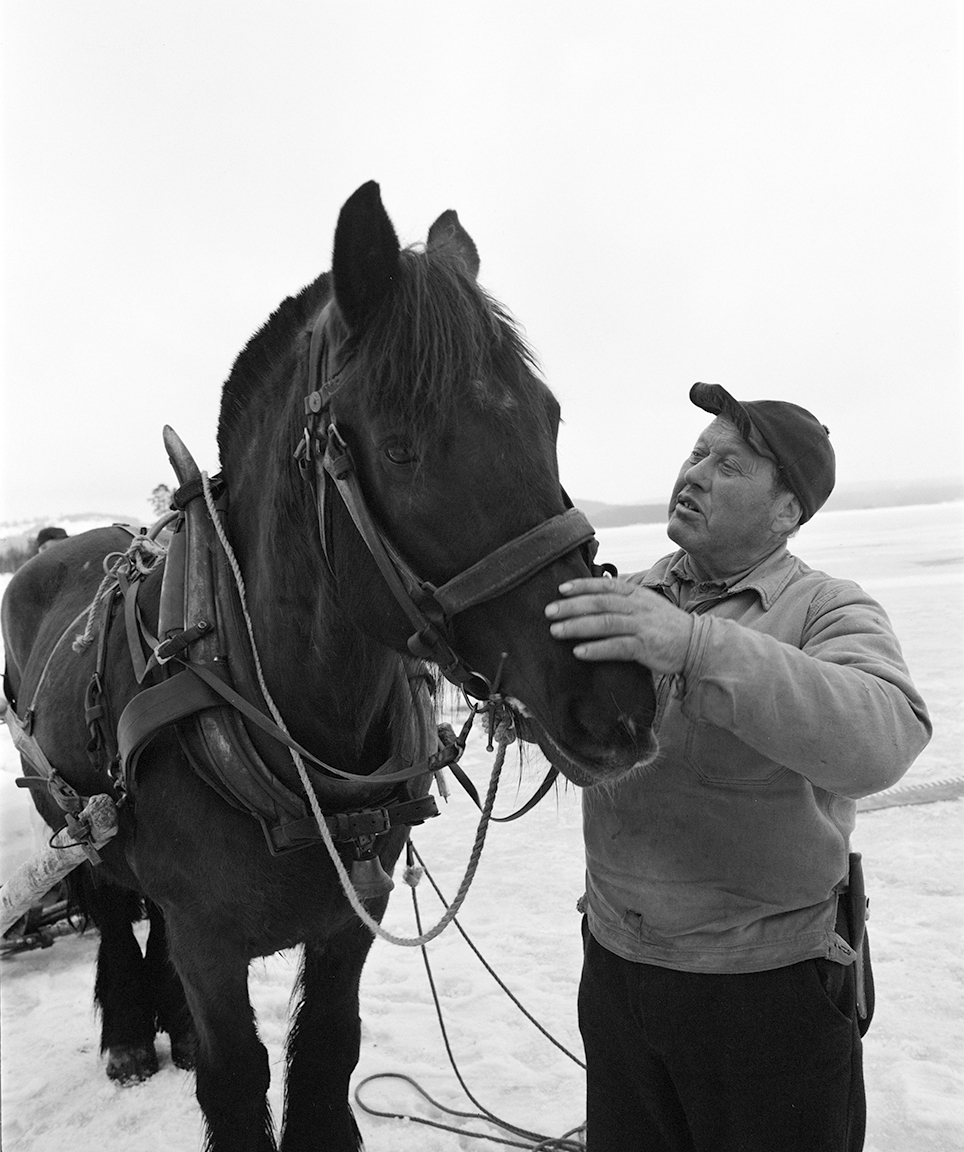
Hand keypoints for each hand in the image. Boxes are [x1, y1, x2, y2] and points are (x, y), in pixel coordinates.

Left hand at [545, 577, 692, 674]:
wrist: (696, 643)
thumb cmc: (664, 624)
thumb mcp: (645, 604)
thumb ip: (622, 598)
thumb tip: (592, 593)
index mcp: (636, 593)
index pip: (605, 584)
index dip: (582, 585)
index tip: (561, 589)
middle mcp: (637, 606)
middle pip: (600, 602)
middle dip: (572, 606)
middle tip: (549, 612)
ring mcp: (641, 626)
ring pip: (605, 623)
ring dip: (577, 626)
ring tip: (556, 631)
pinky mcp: (645, 647)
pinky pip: (617, 647)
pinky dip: (596, 649)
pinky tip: (579, 652)